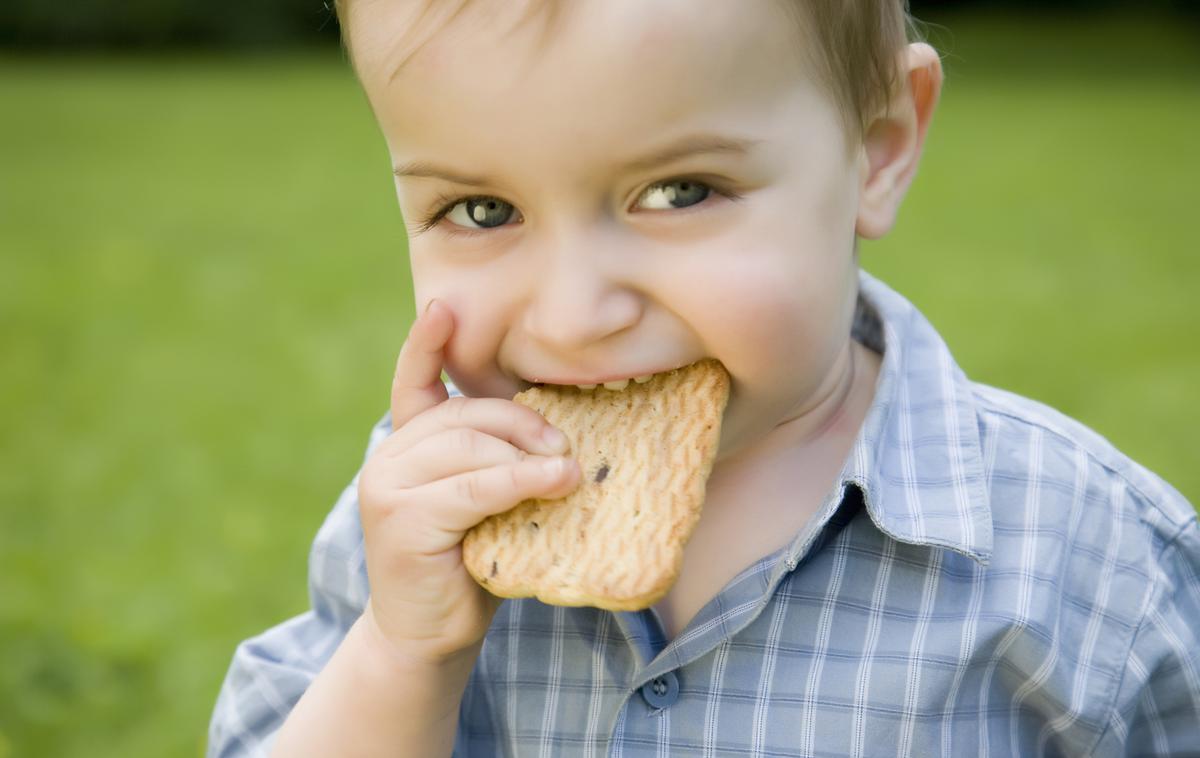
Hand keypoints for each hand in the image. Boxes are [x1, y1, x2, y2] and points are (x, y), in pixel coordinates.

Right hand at [356, 300, 580, 664]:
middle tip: (565, 448)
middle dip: (522, 424)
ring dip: (529, 457)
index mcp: (408, 446)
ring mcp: (389, 485)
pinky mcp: (402, 517)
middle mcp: (389, 457)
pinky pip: (474, 486)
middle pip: (465, 415)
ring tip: (568, 473)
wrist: (430, 635)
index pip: (415, 383)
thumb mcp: (484, 502)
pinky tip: (555, 484)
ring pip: (471, 447)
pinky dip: (520, 483)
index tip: (444, 306)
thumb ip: (498, 462)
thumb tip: (560, 435)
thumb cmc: (470, 562)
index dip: (427, 344)